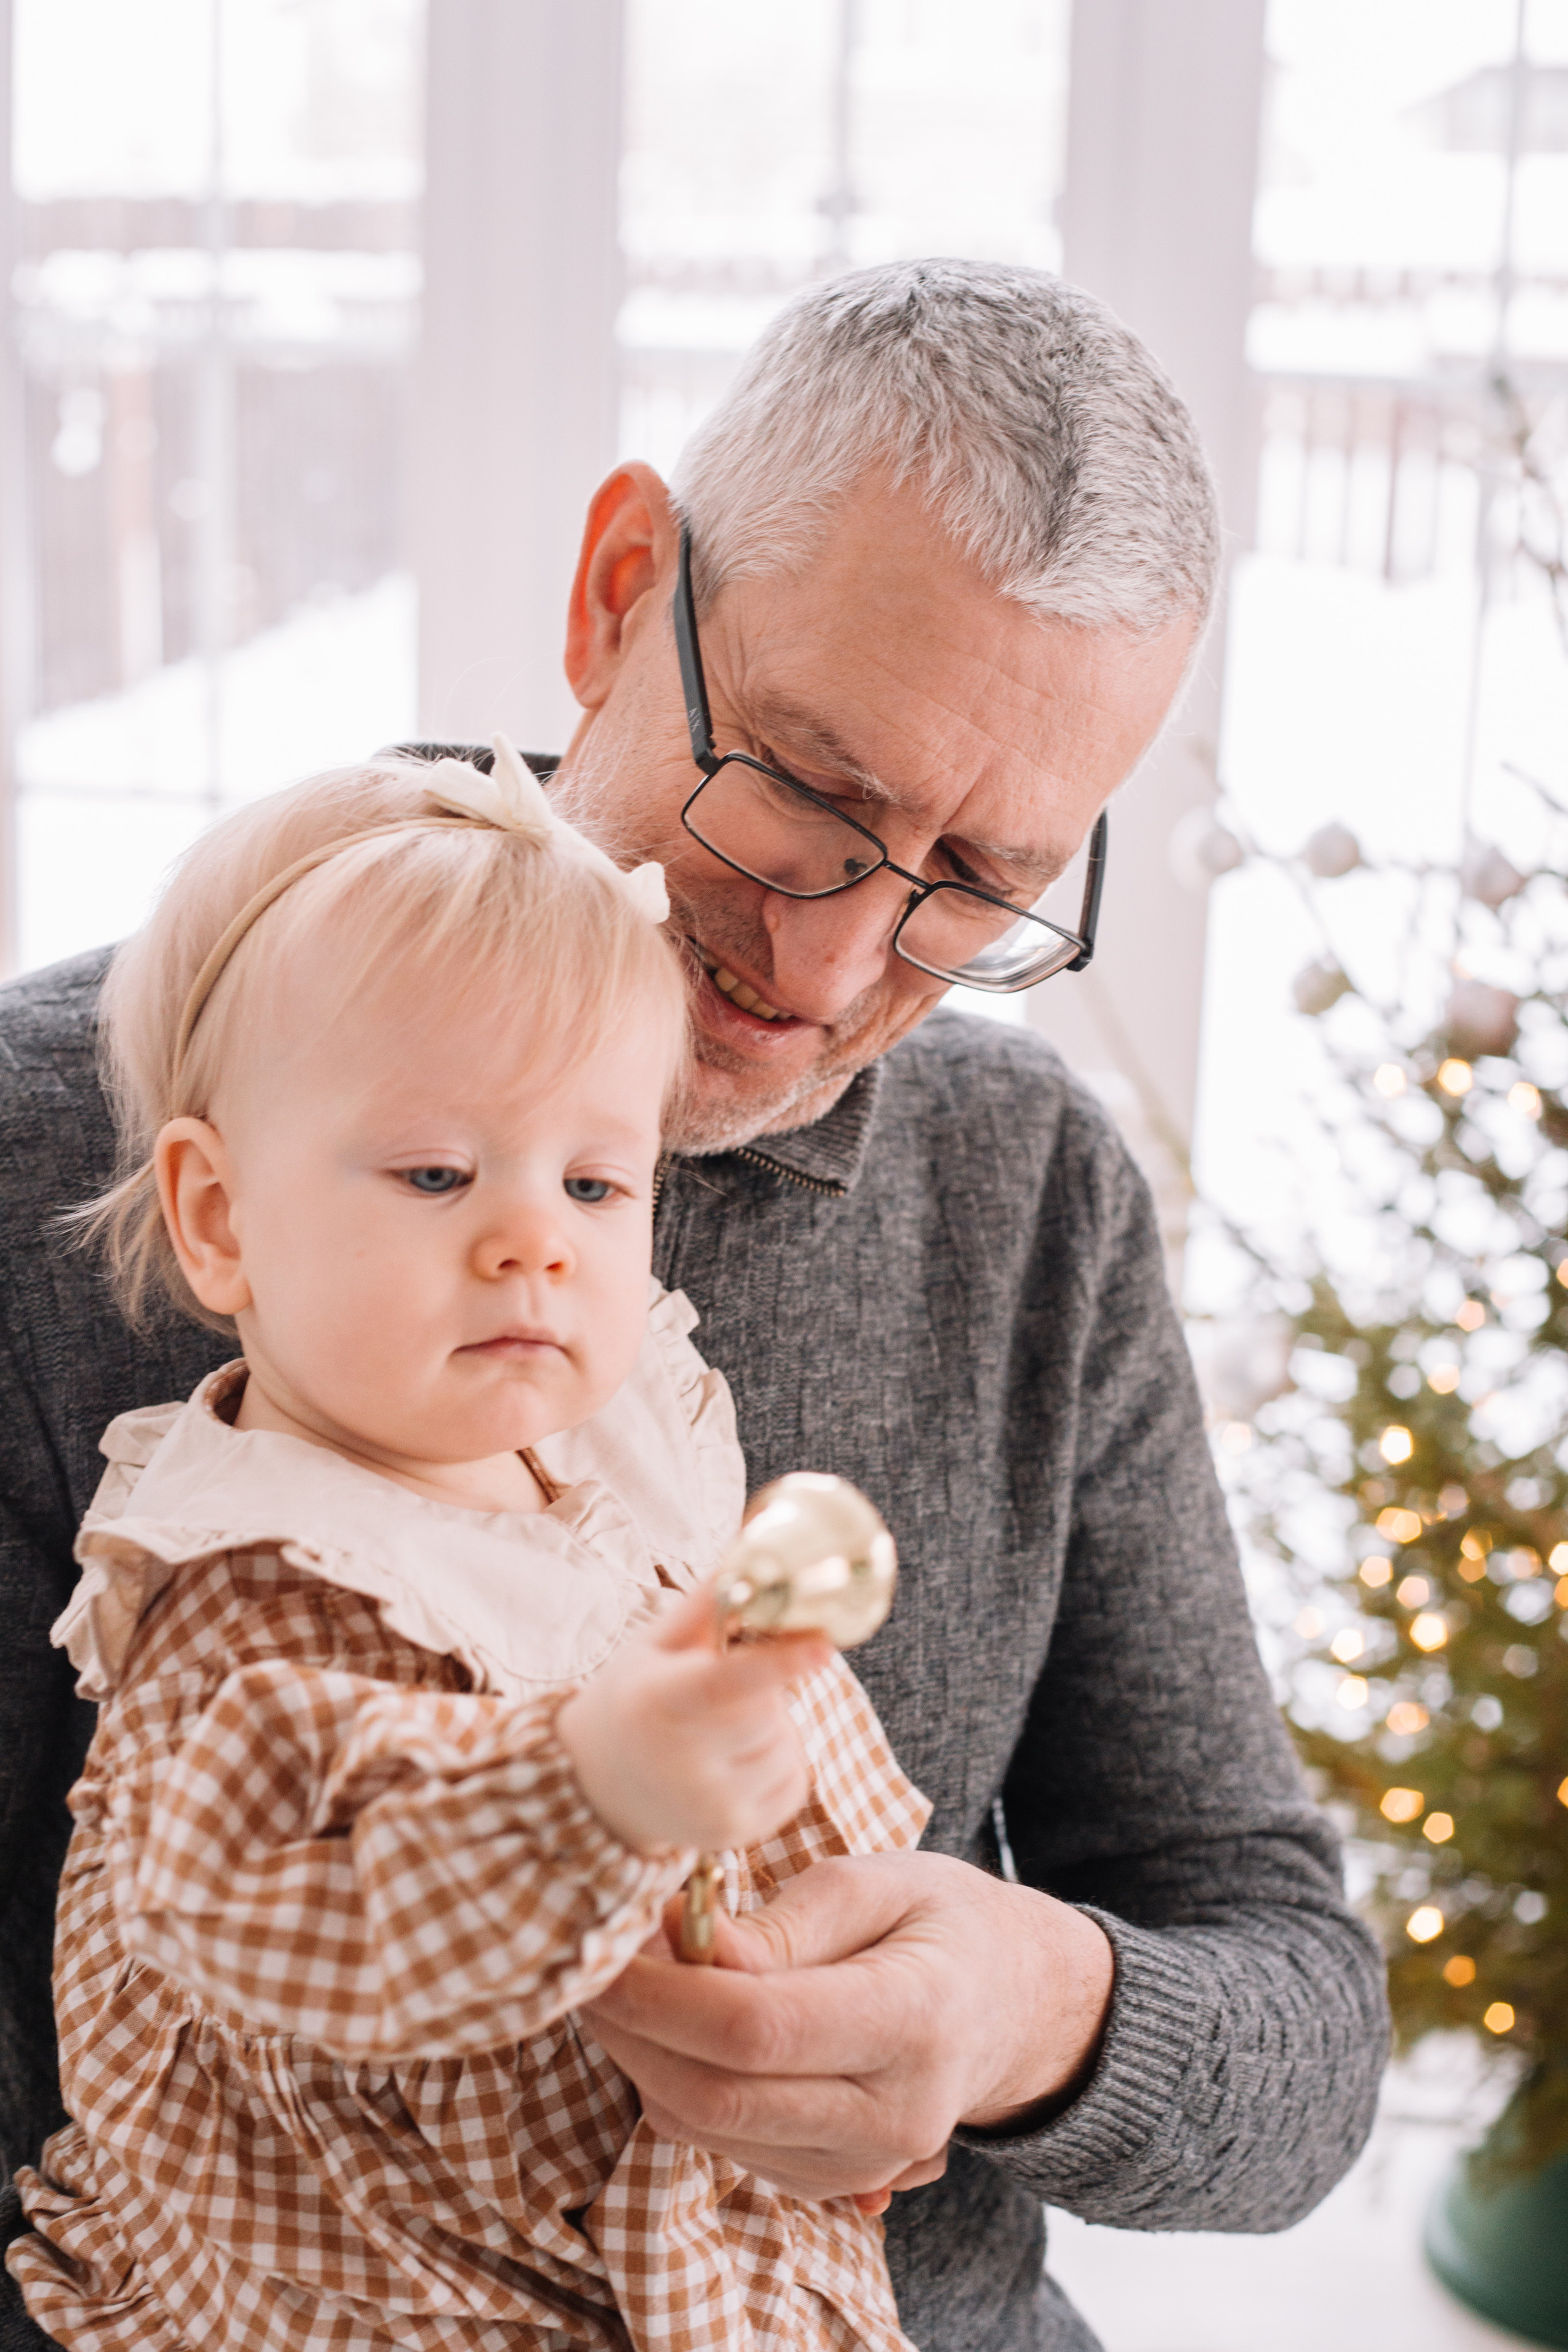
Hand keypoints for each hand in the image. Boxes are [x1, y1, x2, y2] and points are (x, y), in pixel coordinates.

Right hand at [557, 1584, 830, 1855]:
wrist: (598, 1786)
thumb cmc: (636, 1696)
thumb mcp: (657, 1644)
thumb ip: (711, 1602)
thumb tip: (761, 1548)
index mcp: (658, 1702)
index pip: (726, 1683)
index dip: (778, 1663)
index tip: (823, 1645)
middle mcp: (682, 1763)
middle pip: (768, 1709)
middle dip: (764, 1689)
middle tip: (724, 1691)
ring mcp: (709, 1806)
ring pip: (787, 1744)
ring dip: (772, 1727)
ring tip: (723, 1730)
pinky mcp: (734, 1834)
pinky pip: (794, 1781)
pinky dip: (780, 1762)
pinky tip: (737, 1760)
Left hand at [583, 1850, 1114, 2204]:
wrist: (1013, 2006)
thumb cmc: (941, 1922)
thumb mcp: (878, 1882)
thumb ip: (784, 1922)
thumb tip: (688, 1944)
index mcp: (915, 2020)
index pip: (758, 2029)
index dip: (661, 1995)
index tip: (602, 1950)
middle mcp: (893, 2116)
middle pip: (719, 2097)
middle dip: (632, 2033)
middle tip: (590, 1966)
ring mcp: (865, 2165)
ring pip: (708, 2132)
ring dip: (643, 2061)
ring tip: (629, 1984)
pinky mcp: (833, 2185)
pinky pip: (723, 2147)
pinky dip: (677, 2087)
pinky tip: (672, 2027)